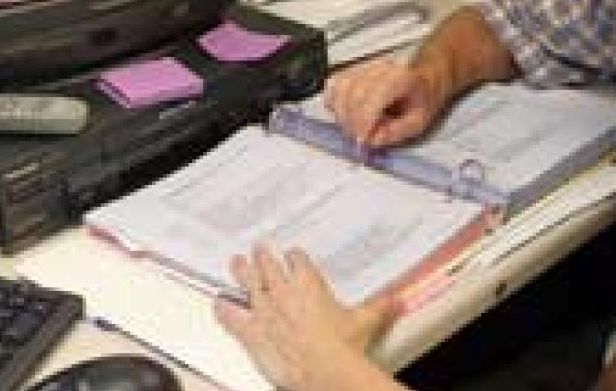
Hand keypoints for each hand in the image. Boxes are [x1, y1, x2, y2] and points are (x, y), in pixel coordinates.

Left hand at [215, 246, 396, 390]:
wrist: (322, 368)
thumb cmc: (340, 347)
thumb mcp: (365, 322)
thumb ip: (380, 308)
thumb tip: (397, 302)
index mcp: (309, 284)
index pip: (297, 260)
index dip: (294, 256)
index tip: (293, 254)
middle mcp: (283, 291)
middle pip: (268, 264)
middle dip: (262, 255)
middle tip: (259, 247)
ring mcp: (264, 309)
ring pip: (247, 281)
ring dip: (241, 270)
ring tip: (237, 262)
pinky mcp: (250, 330)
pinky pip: (231, 315)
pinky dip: (223, 308)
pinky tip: (218, 302)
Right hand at [324, 57, 446, 146]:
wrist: (423, 78)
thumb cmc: (422, 101)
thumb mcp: (418, 122)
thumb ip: (395, 132)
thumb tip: (370, 141)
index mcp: (400, 78)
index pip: (374, 96)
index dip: (364, 121)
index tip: (362, 142)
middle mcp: (379, 68)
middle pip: (353, 94)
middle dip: (352, 123)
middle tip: (360, 142)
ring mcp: (364, 67)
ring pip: (340, 89)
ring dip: (342, 115)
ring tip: (354, 130)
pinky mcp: (352, 70)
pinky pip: (334, 86)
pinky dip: (334, 103)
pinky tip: (344, 115)